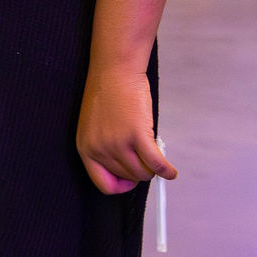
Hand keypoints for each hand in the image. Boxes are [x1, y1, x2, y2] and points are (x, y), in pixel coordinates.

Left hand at [76, 64, 176, 194]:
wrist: (114, 70)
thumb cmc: (108, 94)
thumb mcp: (96, 126)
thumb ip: (106, 147)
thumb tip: (128, 170)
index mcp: (85, 148)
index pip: (103, 183)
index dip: (120, 185)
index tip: (130, 180)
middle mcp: (99, 149)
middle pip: (128, 177)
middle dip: (140, 171)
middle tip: (146, 158)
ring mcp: (117, 143)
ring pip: (143, 173)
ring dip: (153, 169)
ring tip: (156, 157)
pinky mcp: (137, 135)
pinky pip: (156, 163)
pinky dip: (167, 170)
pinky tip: (171, 171)